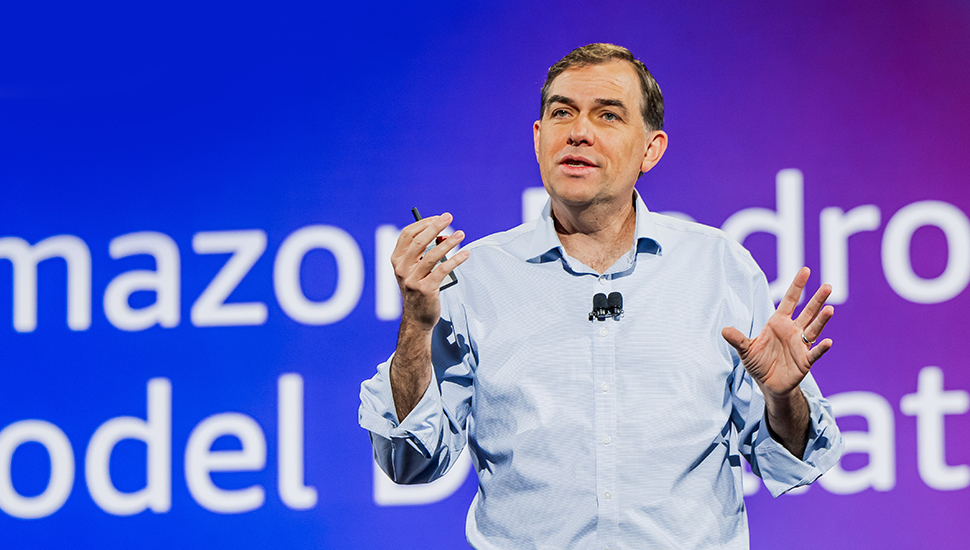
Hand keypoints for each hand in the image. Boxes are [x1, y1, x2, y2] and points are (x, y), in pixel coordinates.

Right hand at [390, 212, 469, 331]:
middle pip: (419, 242)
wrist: (417, 318)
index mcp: (396, 260)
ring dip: (449, 242)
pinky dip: (455, 260)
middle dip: (435, 227)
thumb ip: (425, 253)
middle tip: (449, 217)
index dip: (423, 224)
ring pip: (432, 255)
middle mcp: (401, 269)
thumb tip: (444, 236)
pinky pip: (442, 270)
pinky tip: (465, 254)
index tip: (438, 218)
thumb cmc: (418, 289)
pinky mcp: (425, 289)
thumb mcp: (416, 269)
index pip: (407, 235)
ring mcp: (412, 280)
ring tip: (461, 234)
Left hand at [721, 267, 833, 398]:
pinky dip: (821, 347)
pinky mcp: (805, 360)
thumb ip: (738, 339)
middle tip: (828, 286)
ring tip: (830, 309)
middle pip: (807, 312)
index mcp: (778, 323)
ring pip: (813, 329)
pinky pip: (814, 352)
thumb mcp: (745, 350)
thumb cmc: (758, 363)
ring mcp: (800, 345)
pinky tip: (828, 341)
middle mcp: (793, 330)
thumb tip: (724, 330)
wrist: (768, 384)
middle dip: (817, 299)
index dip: (797, 286)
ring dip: (822, 320)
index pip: (790, 300)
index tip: (806, 270)